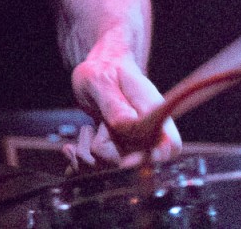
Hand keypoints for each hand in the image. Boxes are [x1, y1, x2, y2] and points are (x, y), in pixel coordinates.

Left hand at [68, 41, 182, 165]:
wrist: (97, 72)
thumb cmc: (103, 72)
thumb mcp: (100, 81)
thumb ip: (114, 105)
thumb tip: (130, 126)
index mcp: (152, 110)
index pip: (170, 144)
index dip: (153, 157)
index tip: (125, 159)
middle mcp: (147, 131)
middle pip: (134, 163)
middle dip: (106, 151)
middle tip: (97, 127)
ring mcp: (132, 144)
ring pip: (111, 167)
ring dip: (89, 153)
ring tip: (86, 130)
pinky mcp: (116, 153)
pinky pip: (97, 169)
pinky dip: (80, 161)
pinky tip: (71, 148)